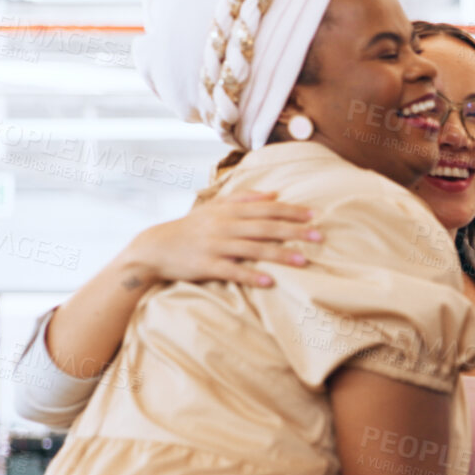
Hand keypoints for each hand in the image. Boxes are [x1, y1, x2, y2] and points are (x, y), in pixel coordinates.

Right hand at [122, 191, 317, 288]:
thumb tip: (275, 193)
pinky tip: (270, 281)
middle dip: (293, 231)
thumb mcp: (214, 208)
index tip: (315, 215)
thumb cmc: (191, 227)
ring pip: (252, 249)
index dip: (290, 211)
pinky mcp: (206, 265)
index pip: (265, 209)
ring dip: (279, 254)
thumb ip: (244, 199)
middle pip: (264, 227)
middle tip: (319, 236)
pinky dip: (251, 275)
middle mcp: (224, 226)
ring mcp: (215, 246)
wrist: (155, 248)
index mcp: (228, 211)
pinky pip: (232, 271)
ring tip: (303, 260)